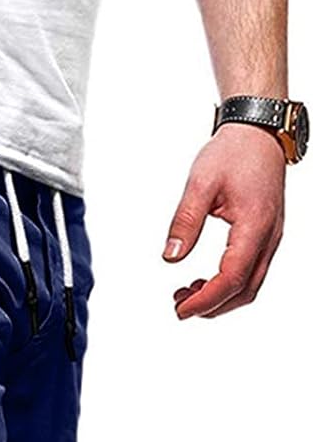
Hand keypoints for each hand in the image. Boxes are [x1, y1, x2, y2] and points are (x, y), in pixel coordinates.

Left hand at [163, 124, 284, 318]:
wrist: (257, 132)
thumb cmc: (233, 151)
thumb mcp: (200, 183)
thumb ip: (185, 221)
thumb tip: (171, 257)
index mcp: (254, 225)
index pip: (232, 278)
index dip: (206, 300)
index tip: (181, 309)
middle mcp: (268, 236)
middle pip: (245, 291)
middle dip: (212, 306)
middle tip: (180, 306)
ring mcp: (270, 237)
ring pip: (250, 285)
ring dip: (219, 298)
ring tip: (186, 294)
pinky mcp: (265, 236)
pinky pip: (251, 271)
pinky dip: (228, 284)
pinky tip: (202, 280)